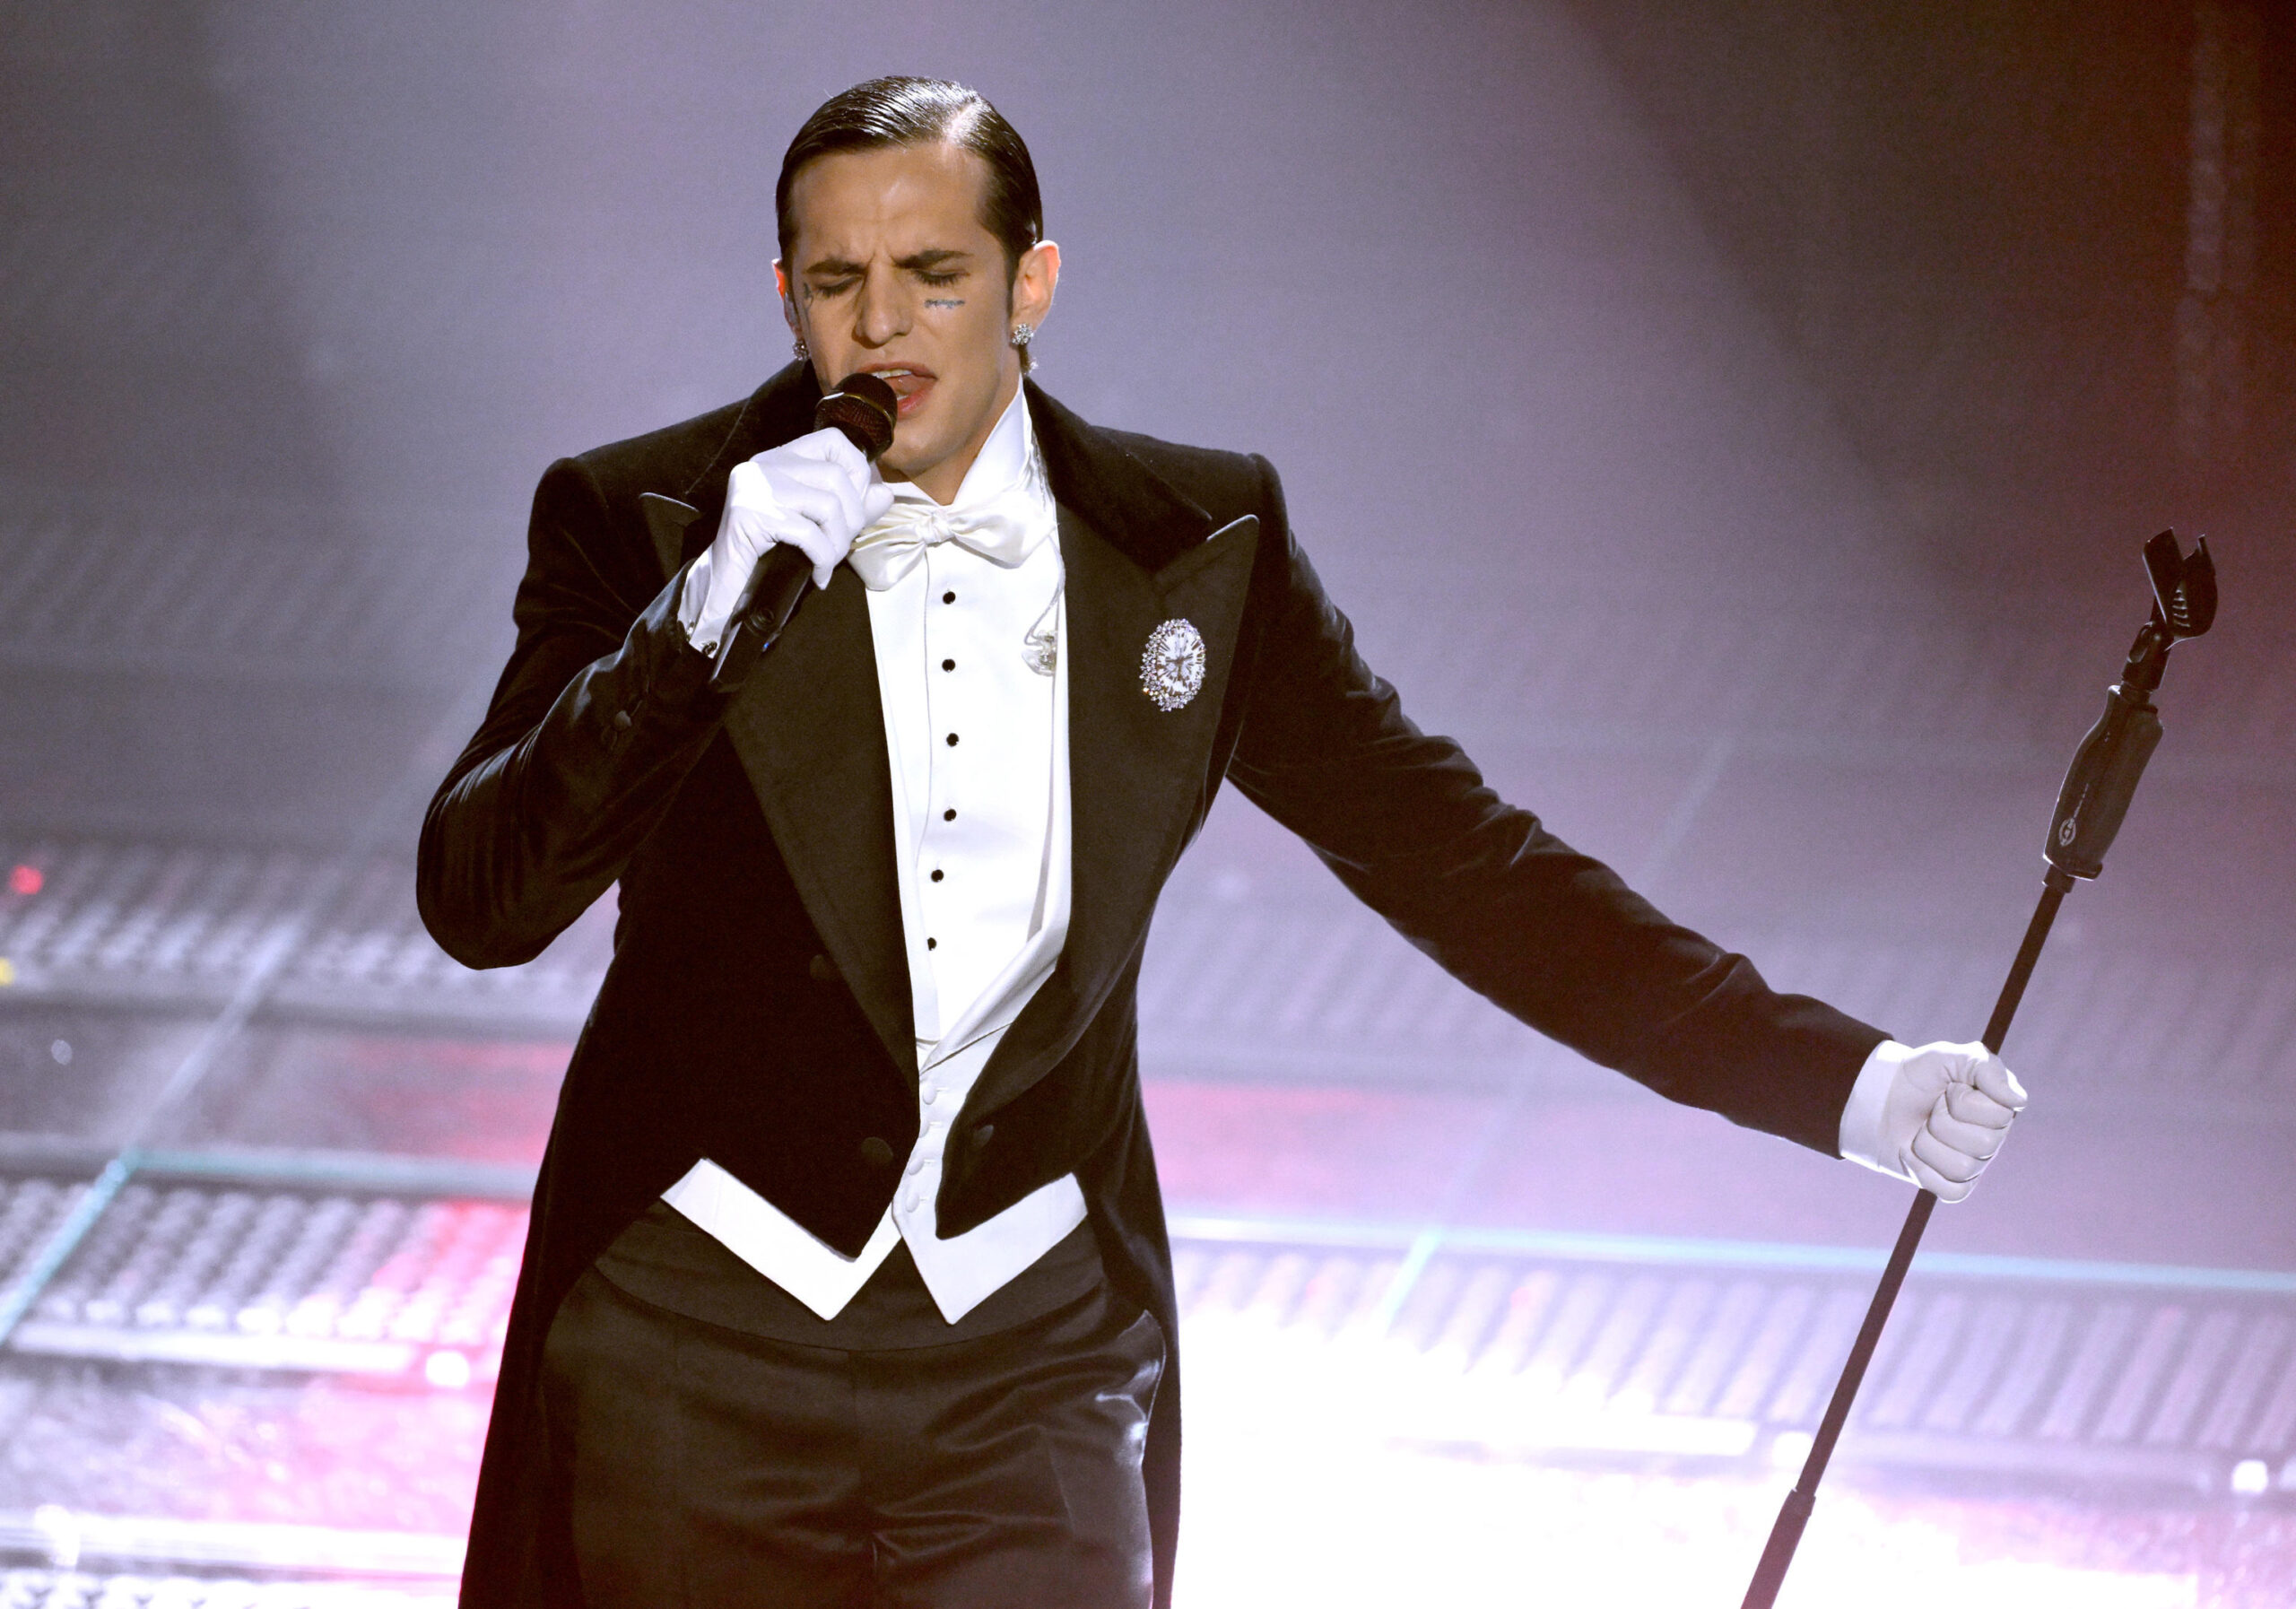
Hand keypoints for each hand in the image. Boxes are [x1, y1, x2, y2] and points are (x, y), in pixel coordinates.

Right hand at [693, 428, 895, 627]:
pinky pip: (809, 533)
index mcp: (779, 459)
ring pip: (828, 505)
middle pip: (837, 476)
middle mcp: (765, 464)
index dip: (857, 470)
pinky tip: (817, 575)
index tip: (855, 506)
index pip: (833, 440)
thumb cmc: (767, 555)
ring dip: (837, 542)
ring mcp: (755, 487)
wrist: (718, 588)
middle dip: (852, 519)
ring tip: (827, 562)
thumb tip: (885, 494)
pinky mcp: (750, 515)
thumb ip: (849, 508)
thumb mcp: (814, 525)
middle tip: (840, 547)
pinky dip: (822, 558)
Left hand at [1863, 1040, 2028, 1201]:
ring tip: (1922, 1129)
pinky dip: (1923, 1170)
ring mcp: (1975, 1164)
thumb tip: (2018, 1100)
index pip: (1999, 1116)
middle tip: (1932, 1109)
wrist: (1878, 1099)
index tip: (1949, 1089)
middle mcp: (1993, 1138)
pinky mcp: (1954, 1184)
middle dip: (1943, 1122)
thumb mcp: (1945, 1057)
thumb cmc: (1917, 1076)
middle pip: (1982, 1145)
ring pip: (1961, 1169)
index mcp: (1999, 1108)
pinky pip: (1950, 1191)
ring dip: (1928, 1145)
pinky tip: (1913, 1151)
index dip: (1963, 1101)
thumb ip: (1983, 1067)